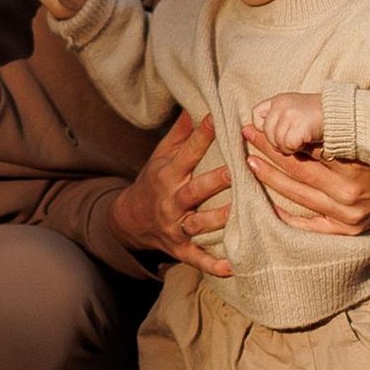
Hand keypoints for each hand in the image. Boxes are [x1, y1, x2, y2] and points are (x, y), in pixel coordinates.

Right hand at [109, 109, 232, 274]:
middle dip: (215, 181)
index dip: (202, 135)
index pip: (187, 153)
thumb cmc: (153, 181)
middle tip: (237, 170)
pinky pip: (197, 258)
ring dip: (218, 219)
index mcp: (169, 174)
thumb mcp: (161, 155)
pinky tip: (232, 267)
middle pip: (195, 190)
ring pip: (199, 224)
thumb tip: (197, 102)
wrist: (129, 220)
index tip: (217, 118)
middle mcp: (172, 200)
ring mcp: (176, 226)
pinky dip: (213, 265)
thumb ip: (181, 133)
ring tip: (240, 213)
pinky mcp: (180, 248)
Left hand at [241, 132, 369, 237]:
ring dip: (270, 178)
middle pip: (297, 169)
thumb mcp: (363, 127)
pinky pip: (311, 226)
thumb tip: (288, 112)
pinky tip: (268, 204)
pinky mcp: (351, 229)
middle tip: (246, 136)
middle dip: (268, 150)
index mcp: (353, 162)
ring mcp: (350, 214)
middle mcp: (349, 191)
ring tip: (250, 162)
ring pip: (298, 195)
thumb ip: (329, 123)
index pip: (303, 148)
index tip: (256, 123)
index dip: (276, 136)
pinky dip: (288, 216)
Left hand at [249, 91, 325, 157]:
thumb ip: (278, 120)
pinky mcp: (299, 125)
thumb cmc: (320, 117)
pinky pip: (288, 145)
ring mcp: (289, 114)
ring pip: (276, 141)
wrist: (343, 114)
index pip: (257, 114)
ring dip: (288, 147)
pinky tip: (306, 142)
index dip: (263, 127)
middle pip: (266, 132)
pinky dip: (296, 148)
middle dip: (277, 142)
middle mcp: (282, 104)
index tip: (275, 133)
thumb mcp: (296, 112)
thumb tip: (249, 133)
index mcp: (279, 99)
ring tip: (302, 140)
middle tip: (293, 140)